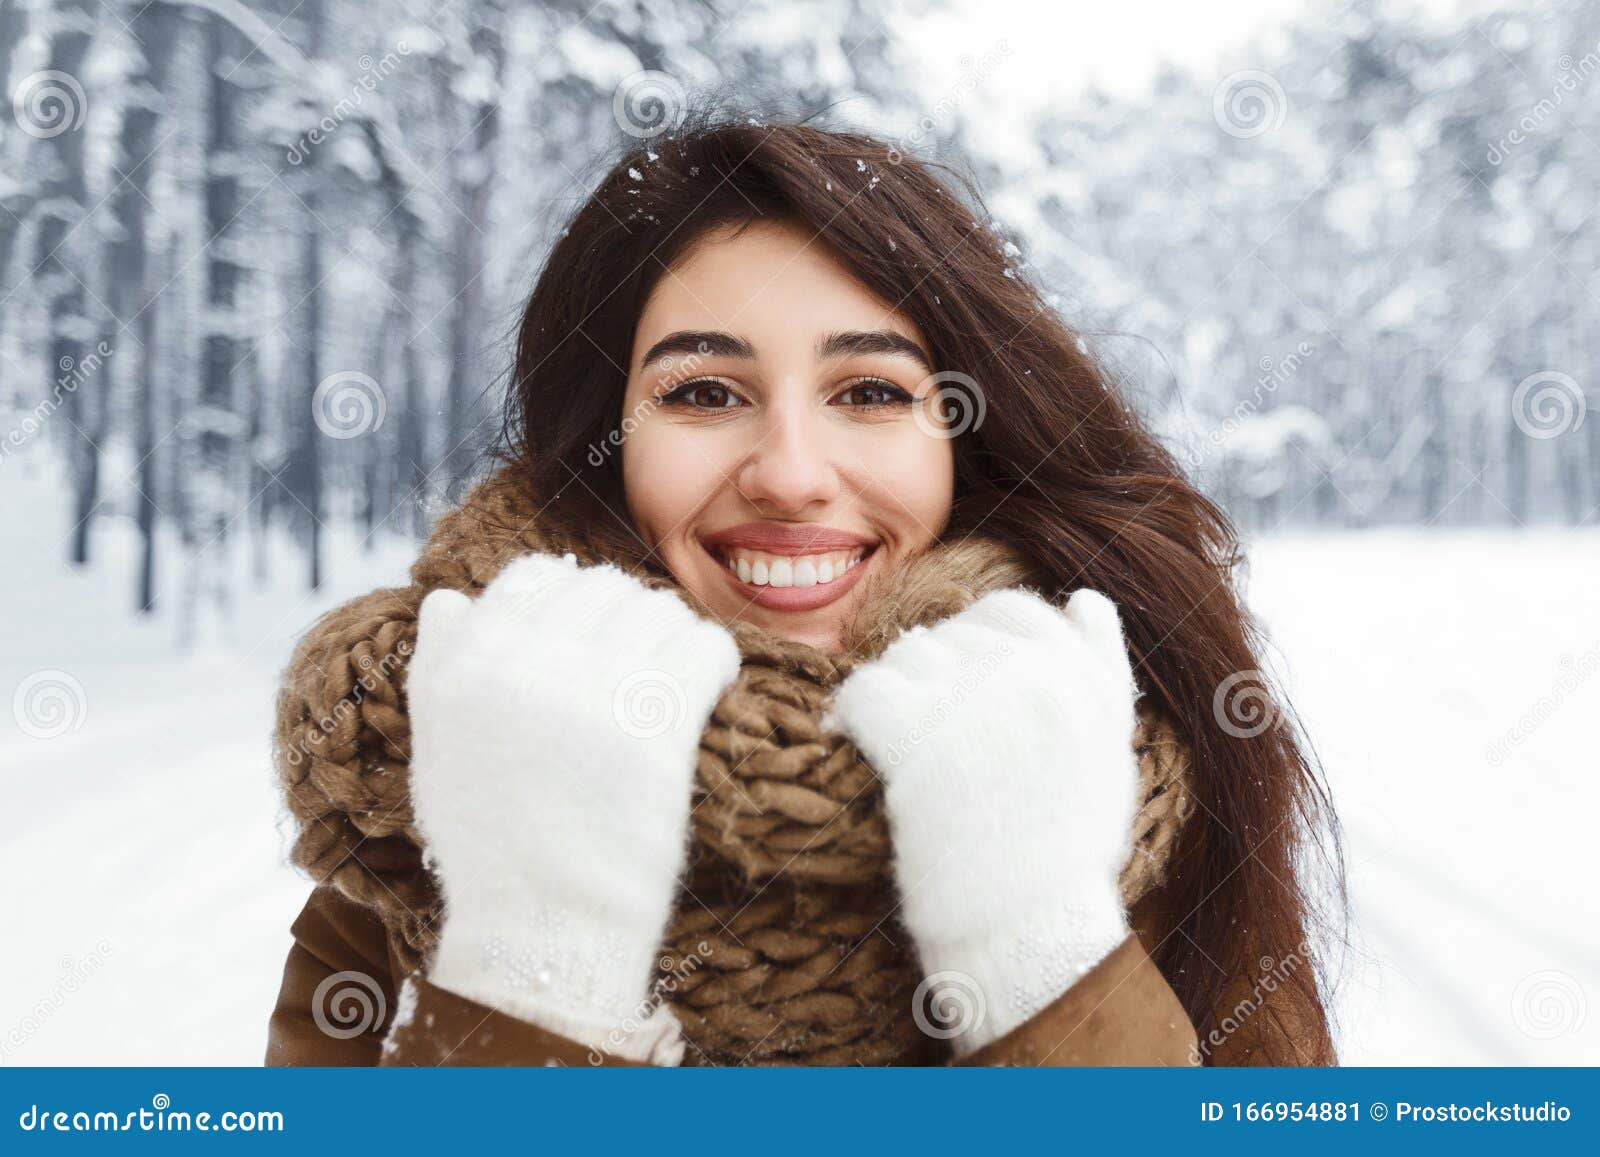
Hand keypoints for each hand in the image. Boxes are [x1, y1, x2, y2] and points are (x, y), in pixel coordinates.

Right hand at [404, 552, 740, 1062]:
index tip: (594, 636)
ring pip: (660, 610)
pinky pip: (704, 646)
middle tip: (642, 664)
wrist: (540, 928)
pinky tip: (707, 688)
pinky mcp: (654, 724)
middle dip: (628, 618)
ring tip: (672, 679)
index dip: (573, 599)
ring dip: (672, 637)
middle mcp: (526, 663)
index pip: (537, 576)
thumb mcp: (438, 750)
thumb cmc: (493, 846)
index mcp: (468, 662)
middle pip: (605, 588)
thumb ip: (441, 665)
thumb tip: (452, 598)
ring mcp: (593, 690)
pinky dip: (713, 659)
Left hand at [823, 587, 1140, 1054]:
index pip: (1013, 613)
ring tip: (904, 740)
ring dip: (899, 688)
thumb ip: (1101, 667)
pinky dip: (852, 712)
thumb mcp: (1109, 751)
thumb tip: (1087, 598)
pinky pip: (863, 687)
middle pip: (955, 631)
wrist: (1024, 931)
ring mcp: (970, 703)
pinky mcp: (913, 737)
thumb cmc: (1064, 850)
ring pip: (907, 653)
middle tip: (934, 727)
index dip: (981, 646)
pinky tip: (859, 738)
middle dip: (938, 668)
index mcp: (1082, 677)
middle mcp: (1032, 678)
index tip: (969, 692)